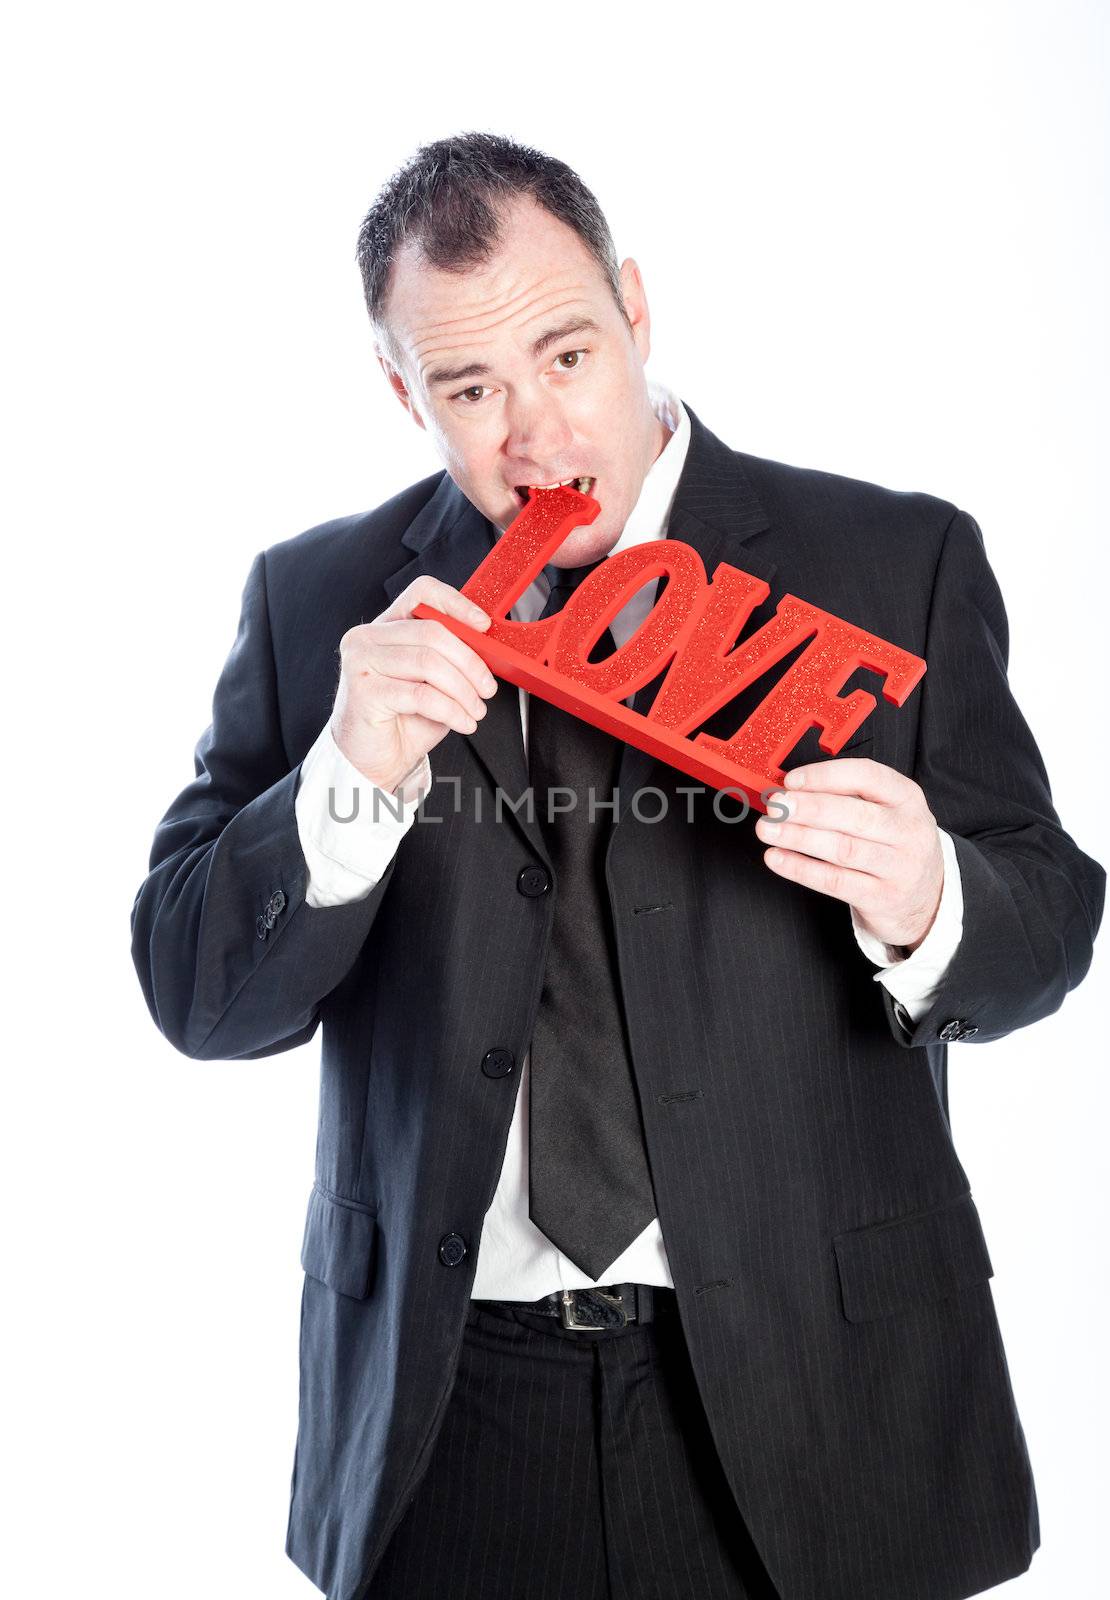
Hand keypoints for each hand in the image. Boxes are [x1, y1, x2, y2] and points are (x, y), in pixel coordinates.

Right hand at [331, 578, 497, 793]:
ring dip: (464, 690)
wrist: (373, 760)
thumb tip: (486, 647)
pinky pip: (422, 695)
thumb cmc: (402, 719)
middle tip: (486, 687)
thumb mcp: (432, 681)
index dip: (456, 603)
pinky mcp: (364, 692)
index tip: (482, 625)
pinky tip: (463, 721)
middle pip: (432, 632)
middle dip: (470, 662)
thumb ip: (449, 658)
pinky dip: (451, 710)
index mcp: (385, 627)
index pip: (421, 593)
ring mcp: (361, 662)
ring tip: (475, 709)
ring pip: (429, 663)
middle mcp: (367, 638)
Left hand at [754, 757, 944, 951]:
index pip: (868, 776)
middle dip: (808, 808)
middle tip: (776, 805)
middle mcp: (908, 830)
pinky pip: (835, 881)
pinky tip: (777, 858)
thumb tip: (793, 790)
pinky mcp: (882, 897)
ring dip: (798, 837)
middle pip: (854, 815)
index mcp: (907, 798)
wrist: (927, 898)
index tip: (792, 780)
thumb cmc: (895, 845)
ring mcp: (899, 866)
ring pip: (842, 849)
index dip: (826, 776)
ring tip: (768, 830)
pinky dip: (801, 869)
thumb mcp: (889, 811)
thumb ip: (848, 797)